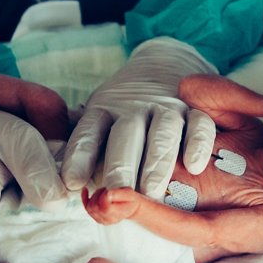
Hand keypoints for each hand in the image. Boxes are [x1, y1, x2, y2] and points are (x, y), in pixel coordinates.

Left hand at [62, 37, 217, 198]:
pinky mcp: (195, 111)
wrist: (163, 69)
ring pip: (163, 131)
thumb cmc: (122, 116)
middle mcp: (134, 108)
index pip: (88, 132)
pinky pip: (201, 125)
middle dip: (121, 164)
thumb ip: (84, 153)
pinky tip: (195, 166)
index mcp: (103, 111)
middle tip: (117, 193)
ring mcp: (167, 108)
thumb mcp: (98, 124)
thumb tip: (61, 187)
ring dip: (157, 161)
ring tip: (151, 190)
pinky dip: (198, 144)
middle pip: (126, 133)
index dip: (79, 157)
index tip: (72, 183)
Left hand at [82, 187, 141, 224]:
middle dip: (98, 194)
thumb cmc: (130, 200)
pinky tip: (85, 191)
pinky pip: (86, 208)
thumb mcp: (130, 193)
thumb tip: (107, 194)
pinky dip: (84, 198)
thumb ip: (119, 193)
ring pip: (89, 207)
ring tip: (103, 192)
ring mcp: (102, 220)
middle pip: (95, 207)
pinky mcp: (97, 217)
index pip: (105, 207)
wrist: (131, 208)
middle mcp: (109, 219)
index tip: (108, 191)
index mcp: (118, 213)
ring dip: (94, 196)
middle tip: (106, 190)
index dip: (103, 196)